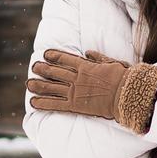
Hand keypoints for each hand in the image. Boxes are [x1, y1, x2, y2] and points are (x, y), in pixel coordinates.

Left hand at [27, 49, 156, 133]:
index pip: (66, 58)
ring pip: (52, 87)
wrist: (127, 95)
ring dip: (39, 85)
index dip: (54, 56)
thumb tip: (88, 52)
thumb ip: (98, 58)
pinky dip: (43, 103)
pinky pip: (55, 104)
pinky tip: (33, 103)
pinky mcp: (76, 106)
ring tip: (29, 84)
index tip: (45, 54)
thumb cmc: (124, 78)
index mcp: (86, 66)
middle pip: (55, 72)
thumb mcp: (112, 62)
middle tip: (33, 67)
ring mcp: (75, 91)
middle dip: (43, 69)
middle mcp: (77, 78)